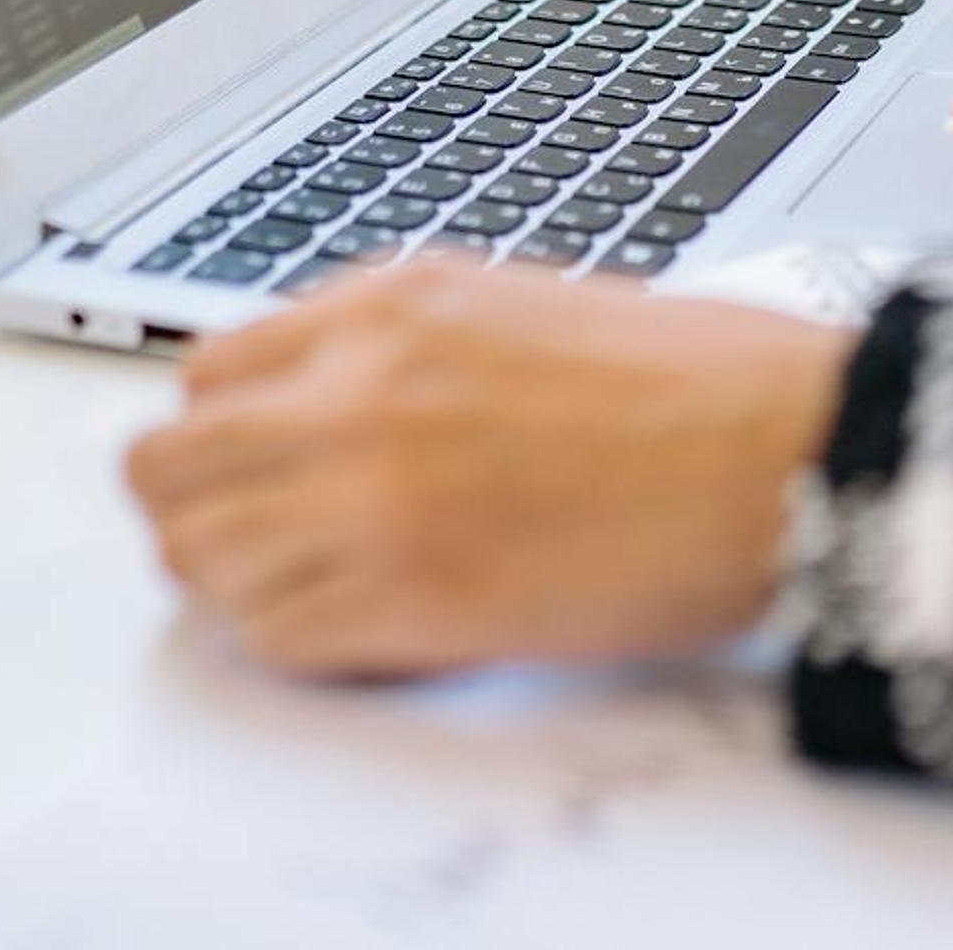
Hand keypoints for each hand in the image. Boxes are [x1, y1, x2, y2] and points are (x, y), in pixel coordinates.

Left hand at [124, 263, 854, 678]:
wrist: (786, 447)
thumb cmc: (700, 381)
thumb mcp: (522, 305)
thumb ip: (404, 347)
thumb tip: (335, 401)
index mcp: (387, 307)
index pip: (207, 374)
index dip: (226, 435)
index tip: (260, 468)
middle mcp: (354, 390)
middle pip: (166, 468)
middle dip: (195, 512)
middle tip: (257, 543)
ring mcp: (372, 495)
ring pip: (199, 561)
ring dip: (239, 587)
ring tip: (314, 594)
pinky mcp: (412, 597)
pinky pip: (277, 639)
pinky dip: (303, 647)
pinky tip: (366, 632)